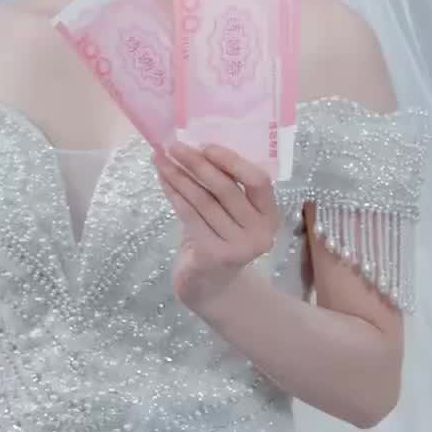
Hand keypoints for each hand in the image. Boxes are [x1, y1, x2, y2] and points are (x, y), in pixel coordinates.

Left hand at [157, 140, 278, 310]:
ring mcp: (239, 247)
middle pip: (226, 189)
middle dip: (197, 164)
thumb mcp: (232, 213)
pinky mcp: (214, 255)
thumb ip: (226, 187)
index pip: (258, 181)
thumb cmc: (220, 238)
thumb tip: (195, 147)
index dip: (231, 161)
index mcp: (270, 215)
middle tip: (174, 146)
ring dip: (179, 176)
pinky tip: (163, 180)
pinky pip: (190, 216)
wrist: (210, 285)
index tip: (205, 146)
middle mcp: (260, 232)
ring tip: (161, 159)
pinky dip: (174, 195)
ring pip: (203, 201)